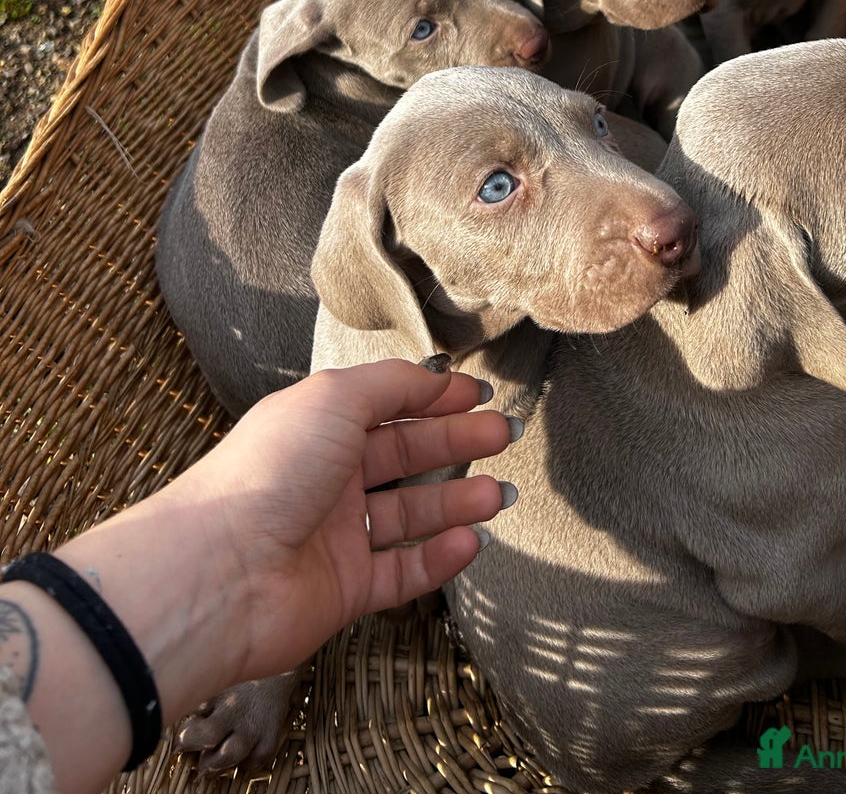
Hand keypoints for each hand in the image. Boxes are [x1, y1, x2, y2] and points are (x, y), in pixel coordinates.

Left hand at [156, 359, 516, 685]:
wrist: (220, 571)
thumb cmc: (268, 472)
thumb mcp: (334, 398)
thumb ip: (393, 383)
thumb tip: (438, 375)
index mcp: (316, 427)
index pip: (387, 406)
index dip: (434, 398)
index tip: (480, 395)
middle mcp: (325, 478)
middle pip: (405, 457)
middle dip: (458, 443)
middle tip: (505, 436)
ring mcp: (335, 536)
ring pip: (410, 516)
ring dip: (458, 503)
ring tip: (499, 495)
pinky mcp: (343, 590)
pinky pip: (402, 573)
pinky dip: (438, 559)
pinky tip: (468, 541)